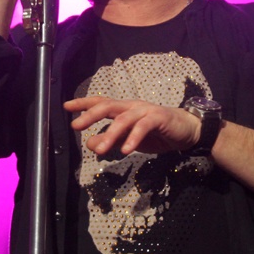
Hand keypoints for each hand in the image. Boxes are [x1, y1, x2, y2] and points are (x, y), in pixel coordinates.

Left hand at [65, 96, 201, 155]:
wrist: (187, 131)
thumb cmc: (157, 133)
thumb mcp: (129, 141)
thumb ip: (110, 140)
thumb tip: (89, 143)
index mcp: (124, 109)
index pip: (101, 103)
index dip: (84, 104)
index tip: (66, 107)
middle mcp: (132, 106)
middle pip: (108, 106)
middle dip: (91, 115)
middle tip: (76, 125)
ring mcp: (145, 111)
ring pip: (124, 119)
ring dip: (111, 134)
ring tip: (100, 150)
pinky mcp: (159, 118)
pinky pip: (143, 127)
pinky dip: (133, 139)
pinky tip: (125, 150)